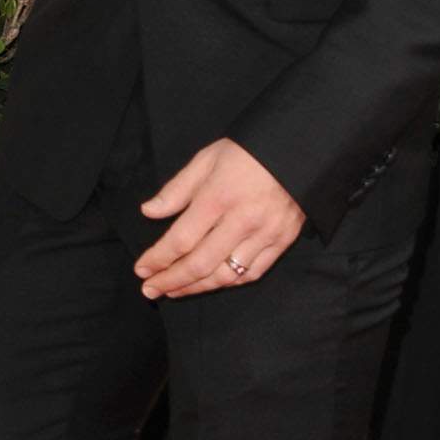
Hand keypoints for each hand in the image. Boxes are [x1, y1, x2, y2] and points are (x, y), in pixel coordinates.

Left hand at [135, 138, 304, 297]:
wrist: (299, 149)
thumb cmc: (247, 151)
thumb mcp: (206, 159)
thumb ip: (177, 189)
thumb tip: (149, 212)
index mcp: (218, 197)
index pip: (181, 239)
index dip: (158, 259)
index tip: (141, 269)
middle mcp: (242, 220)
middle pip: (200, 264)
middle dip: (171, 281)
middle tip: (150, 289)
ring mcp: (266, 233)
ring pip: (226, 275)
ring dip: (196, 288)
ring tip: (175, 291)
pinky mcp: (283, 240)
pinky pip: (253, 273)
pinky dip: (228, 282)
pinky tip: (210, 283)